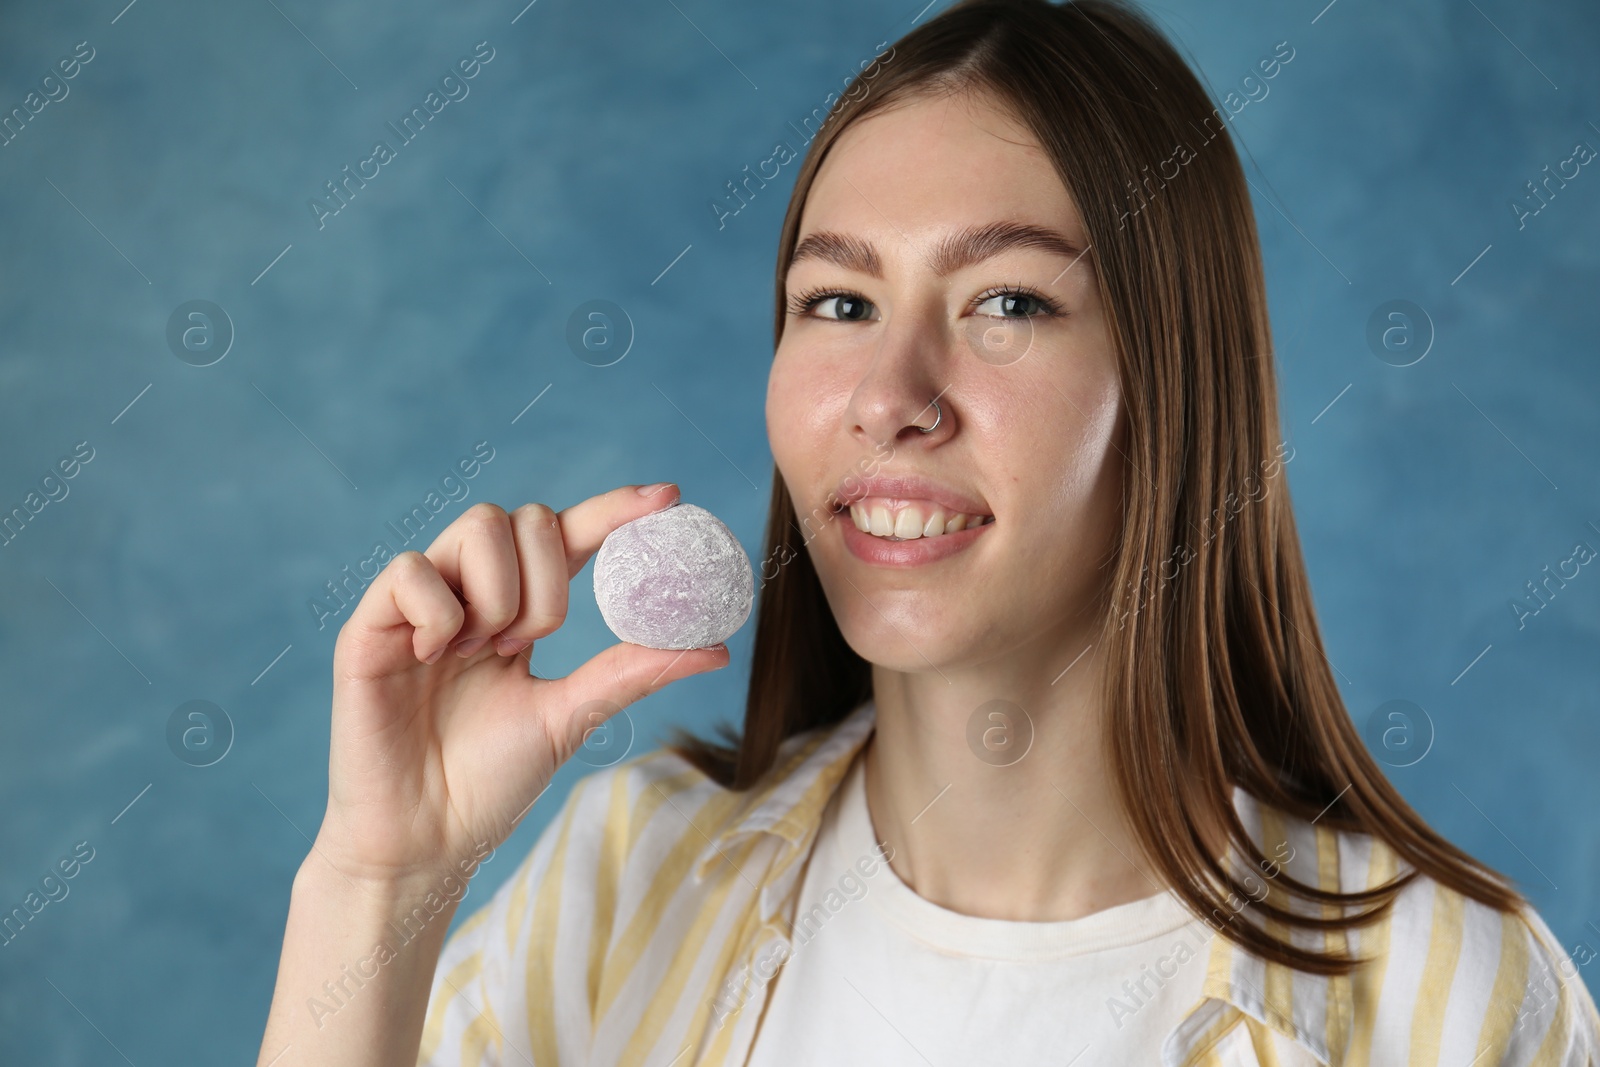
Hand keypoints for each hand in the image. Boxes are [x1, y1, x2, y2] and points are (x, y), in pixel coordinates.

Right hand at [312, 483, 726, 886]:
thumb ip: (631, 672)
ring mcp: (421, 604)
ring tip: (486, 654)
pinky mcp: (371, 625)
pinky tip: (438, 656)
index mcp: (519, 610)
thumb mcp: (572, 717)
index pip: (570, 536)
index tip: (669, 497)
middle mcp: (471, 593)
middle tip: (531, 646)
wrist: (427, 840)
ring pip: (477, 526)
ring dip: (501, 592)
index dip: (615, 509)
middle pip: (526, 518)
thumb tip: (715, 648)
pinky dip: (440, 609)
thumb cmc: (490, 781)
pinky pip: (411, 570)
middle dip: (549, 581)